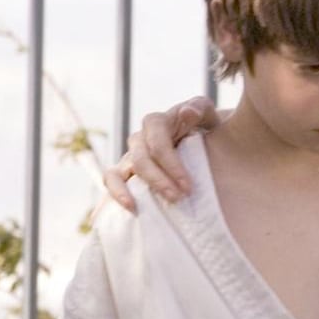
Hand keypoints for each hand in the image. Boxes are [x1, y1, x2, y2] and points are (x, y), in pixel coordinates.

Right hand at [101, 97, 219, 212]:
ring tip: (137, 209)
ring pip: (117, 173)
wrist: (201, 138)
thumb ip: (199, 109)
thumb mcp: (207, 114)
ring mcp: (130, 156)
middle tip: (179, 198)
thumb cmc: (204, 126)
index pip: (157, 144)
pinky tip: (128, 209)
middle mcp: (139, 138)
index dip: (171, 166)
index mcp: (156, 122)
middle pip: (140, 161)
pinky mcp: (125, 172)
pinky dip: (115, 195)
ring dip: (128, 192)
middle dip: (159, 182)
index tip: (189, 186)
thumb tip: (186, 112)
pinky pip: (112, 182)